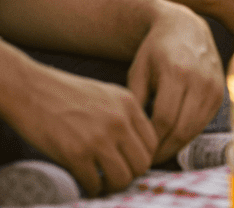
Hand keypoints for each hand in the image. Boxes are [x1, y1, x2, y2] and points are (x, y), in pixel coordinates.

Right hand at [8, 65, 156, 195]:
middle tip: (117, 174)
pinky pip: (95, 184)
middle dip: (131, 174)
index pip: (153, 142)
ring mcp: (99, 138)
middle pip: (142, 163)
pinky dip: (92, 188)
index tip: (130, 162)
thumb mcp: (108, 95)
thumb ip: (125, 115)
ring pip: (122, 178)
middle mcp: (119, 121)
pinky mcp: (76, 154)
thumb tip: (134, 144)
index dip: (142, 157)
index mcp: (129, 104)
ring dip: (113, 185)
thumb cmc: (67, 94)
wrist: (35, 91)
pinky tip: (87, 181)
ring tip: (103, 181)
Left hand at [128, 2, 224, 162]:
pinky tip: (173, 137)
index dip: (149, 140)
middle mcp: (200, 79)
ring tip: (158, 152)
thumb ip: (134, 102)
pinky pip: (204, 121)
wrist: (185, 27)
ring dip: (176, 145)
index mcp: (177, 72)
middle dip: (162, 149)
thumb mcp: (138, 71)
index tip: (136, 149)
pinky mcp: (221, 91)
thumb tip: (133, 136)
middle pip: (181, 128)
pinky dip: (189, 134)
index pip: (163, 119)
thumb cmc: (155, 50)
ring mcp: (214, 85)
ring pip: (195, 128)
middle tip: (146, 159)